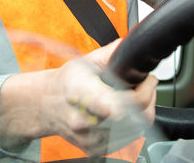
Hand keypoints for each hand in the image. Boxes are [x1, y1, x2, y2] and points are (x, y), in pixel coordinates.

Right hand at [0, 39, 157, 155]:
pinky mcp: (96, 150)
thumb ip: (112, 53)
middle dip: (147, 97)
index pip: (115, 106)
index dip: (139, 95)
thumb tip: (132, 45)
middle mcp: (85, 122)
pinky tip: (124, 113)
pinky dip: (133, 125)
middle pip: (135, 117)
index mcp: (83, 95)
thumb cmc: (66, 83)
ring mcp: (91, 139)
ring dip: (143, 112)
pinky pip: (129, 140)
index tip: (147, 80)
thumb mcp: (86, 61)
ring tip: (132, 97)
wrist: (45, 106)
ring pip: (137, 130)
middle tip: (144, 84)